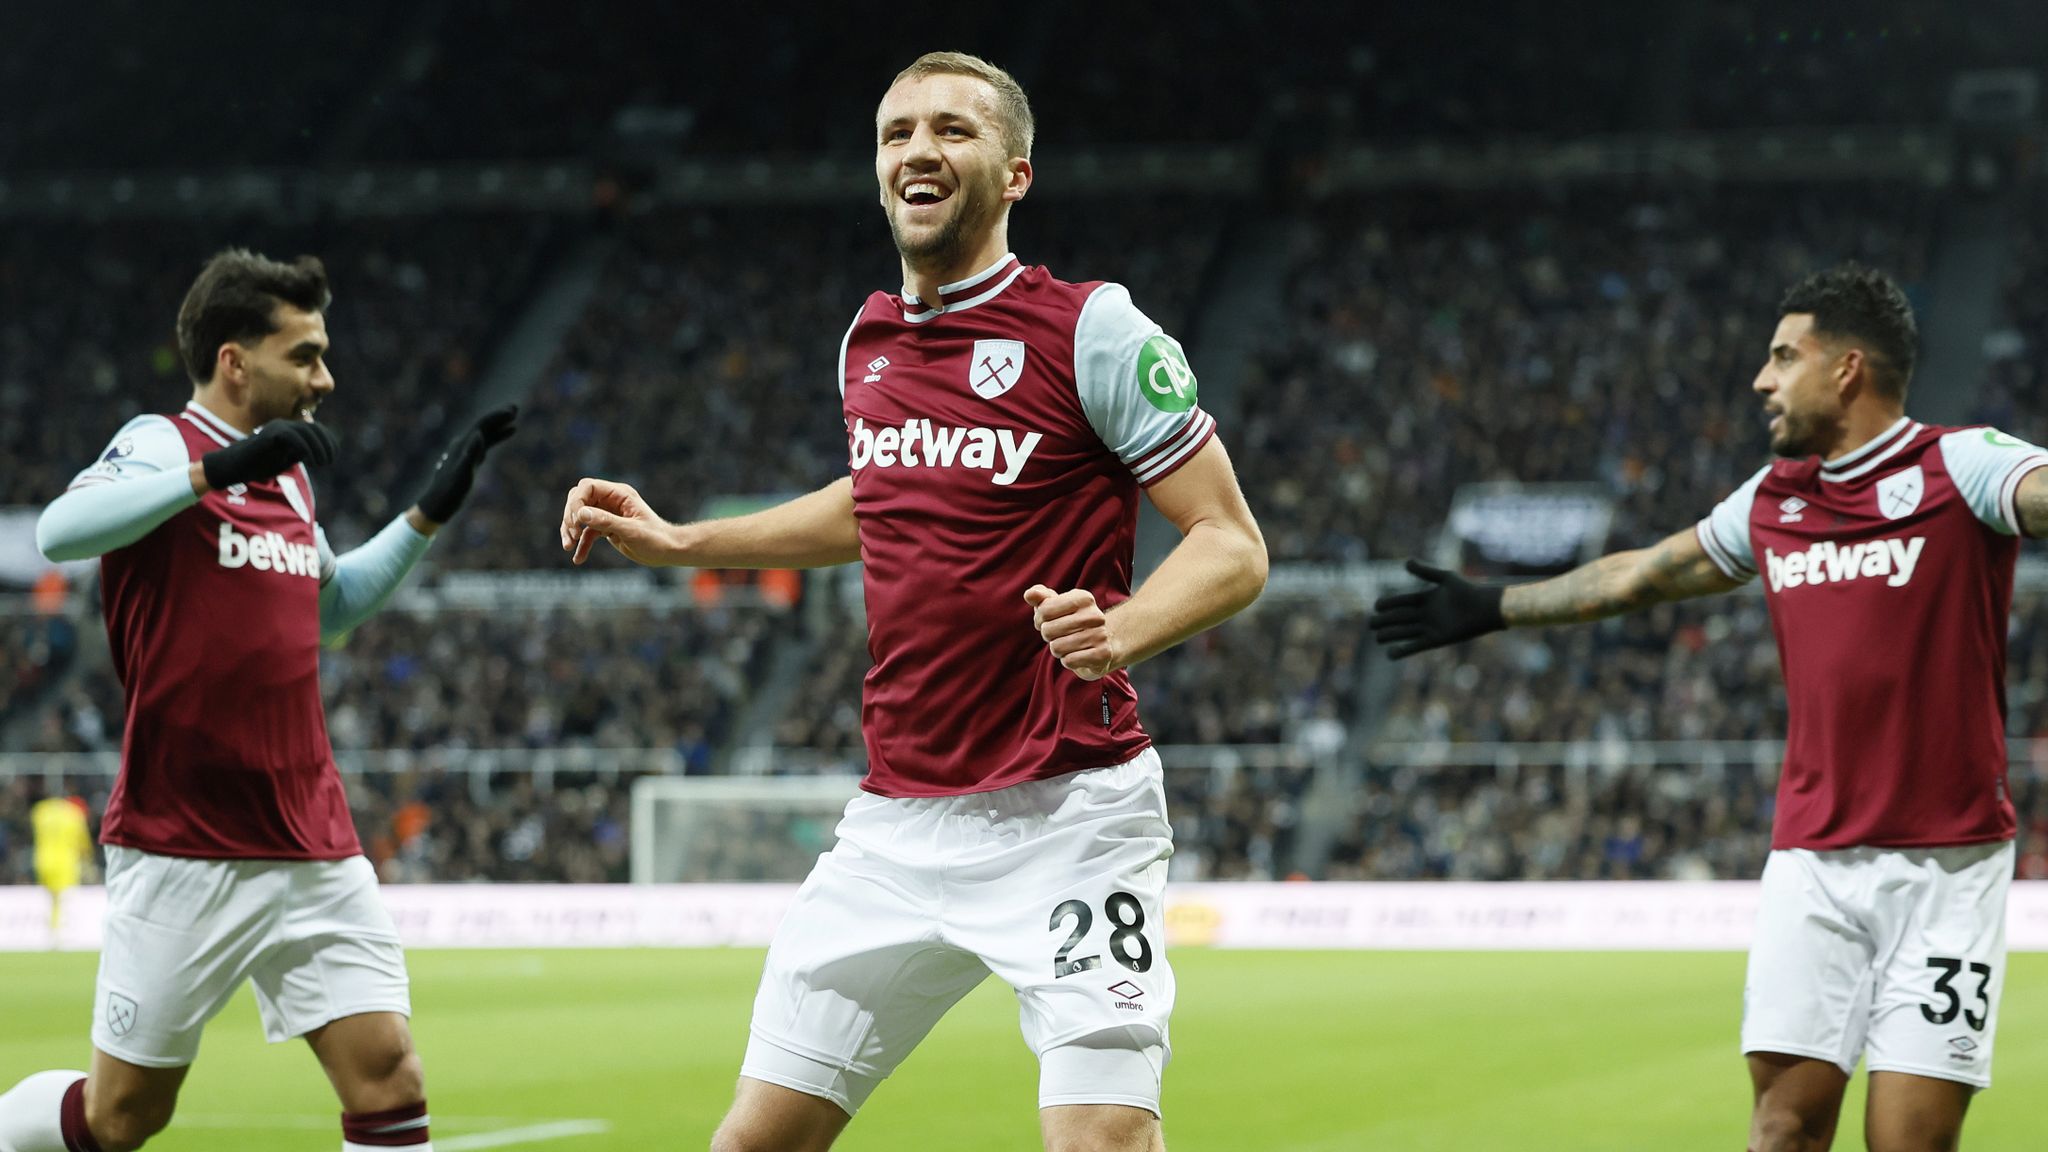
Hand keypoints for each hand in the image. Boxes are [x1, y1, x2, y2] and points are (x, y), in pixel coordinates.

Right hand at [200, 420, 337, 489]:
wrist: (232, 467)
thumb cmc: (257, 465)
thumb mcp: (285, 459)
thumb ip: (299, 453)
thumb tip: (319, 453)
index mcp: (289, 430)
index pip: (316, 430)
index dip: (328, 441)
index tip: (332, 457)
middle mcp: (284, 425)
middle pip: (315, 429)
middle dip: (326, 445)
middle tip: (328, 462)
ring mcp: (276, 428)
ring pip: (306, 432)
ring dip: (318, 447)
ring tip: (322, 463)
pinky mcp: (269, 434)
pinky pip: (293, 437)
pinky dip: (305, 448)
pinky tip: (310, 461)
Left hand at [416, 404, 518, 522]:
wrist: (437, 504)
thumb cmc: (450, 492)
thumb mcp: (461, 475)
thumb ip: (470, 454)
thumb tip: (479, 434)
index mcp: (463, 446)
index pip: (482, 426)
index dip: (497, 417)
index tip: (513, 411)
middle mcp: (463, 445)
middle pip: (483, 426)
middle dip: (498, 417)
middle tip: (515, 409)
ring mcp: (466, 452)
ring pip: (484, 434)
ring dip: (498, 426)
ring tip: (513, 420)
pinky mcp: (469, 460)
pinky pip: (484, 445)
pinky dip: (495, 438)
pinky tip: (504, 437)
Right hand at [562, 477, 676, 566]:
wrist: (668, 551)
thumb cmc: (656, 539)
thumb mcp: (631, 531)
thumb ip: (606, 521)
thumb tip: (580, 514)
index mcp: (619, 494)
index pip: (588, 487)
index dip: (577, 501)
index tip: (576, 521)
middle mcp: (612, 501)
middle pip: (579, 499)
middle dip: (571, 515)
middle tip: (573, 534)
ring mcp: (608, 514)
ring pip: (580, 517)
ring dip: (571, 530)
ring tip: (568, 546)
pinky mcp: (607, 529)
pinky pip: (587, 533)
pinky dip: (581, 545)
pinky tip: (578, 559)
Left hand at [1024, 584, 1119, 680]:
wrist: (1102, 644)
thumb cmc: (1071, 621)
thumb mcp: (1056, 606)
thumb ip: (1040, 598)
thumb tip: (1029, 594)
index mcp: (1083, 598)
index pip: (1044, 609)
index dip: (1040, 619)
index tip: (1049, 620)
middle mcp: (1094, 615)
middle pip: (1047, 630)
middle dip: (1048, 636)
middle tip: (1061, 635)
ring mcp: (1101, 635)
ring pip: (1056, 648)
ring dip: (1058, 649)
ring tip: (1069, 645)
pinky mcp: (1102, 655)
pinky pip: (1068, 661)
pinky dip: (1068, 661)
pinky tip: (1078, 655)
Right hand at [1368, 559, 1506, 658]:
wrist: (1486, 608)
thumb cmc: (1469, 590)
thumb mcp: (1446, 578)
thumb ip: (1426, 571)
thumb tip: (1406, 563)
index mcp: (1426, 598)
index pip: (1402, 601)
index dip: (1389, 604)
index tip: (1376, 606)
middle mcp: (1425, 614)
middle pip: (1400, 618)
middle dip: (1385, 621)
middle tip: (1371, 624)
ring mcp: (1430, 627)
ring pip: (1405, 632)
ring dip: (1391, 635)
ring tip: (1377, 638)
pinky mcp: (1436, 640)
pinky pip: (1416, 646)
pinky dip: (1403, 650)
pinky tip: (1390, 653)